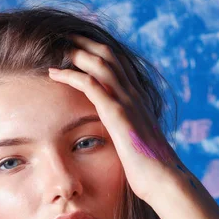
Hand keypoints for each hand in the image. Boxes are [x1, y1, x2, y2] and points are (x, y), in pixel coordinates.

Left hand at [48, 34, 193, 204]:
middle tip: (65, 38)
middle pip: (109, 55)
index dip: (99, 52)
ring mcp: (127, 102)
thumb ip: (129, 134)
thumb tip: (122, 139)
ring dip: (76, 52)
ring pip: (100, 63)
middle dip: (86, 43)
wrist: (164, 180)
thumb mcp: (138, 145)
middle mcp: (135, 95)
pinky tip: (54, 72)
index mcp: (140, 100)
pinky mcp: (117, 114)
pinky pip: (91, 84)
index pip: (119, 65)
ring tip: (56, 47)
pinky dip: (71, 74)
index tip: (80, 48)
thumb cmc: (151, 170)